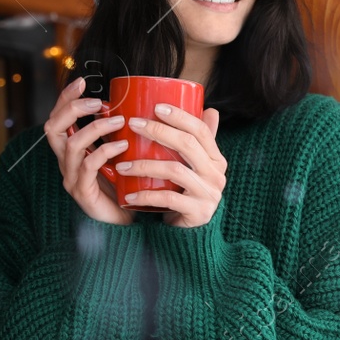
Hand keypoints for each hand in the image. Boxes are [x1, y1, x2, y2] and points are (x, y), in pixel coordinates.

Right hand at [45, 75, 132, 225]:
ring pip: (71, 145)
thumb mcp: (118, 153)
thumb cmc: (123, 186)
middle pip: (53, 128)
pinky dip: (104, 151)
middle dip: (72, 109)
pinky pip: (87, 166)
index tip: (82, 81)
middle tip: (98, 102)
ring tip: (118, 121)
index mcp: (71, 151)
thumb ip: (115, 133)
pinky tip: (122, 145)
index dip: (65, 98)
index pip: (58, 119)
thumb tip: (129, 105)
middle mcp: (66, 163)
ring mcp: (71, 178)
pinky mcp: (82, 193)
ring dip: (95, 128)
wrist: (125, 222)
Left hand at [117, 105, 225, 227]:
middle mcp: (216, 175)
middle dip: (158, 131)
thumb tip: (209, 109)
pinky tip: (129, 195)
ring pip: (174, 170)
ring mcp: (208, 194)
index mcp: (216, 159)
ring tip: (122, 165)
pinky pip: (168, 199)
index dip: (180, 117)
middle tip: (133, 125)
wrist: (192, 232)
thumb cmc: (188, 193)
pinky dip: (146, 196)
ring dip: (144, 165)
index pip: (201, 131)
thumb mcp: (196, 166)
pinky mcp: (197, 213)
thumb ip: (200, 141)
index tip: (156, 107)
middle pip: (187, 145)